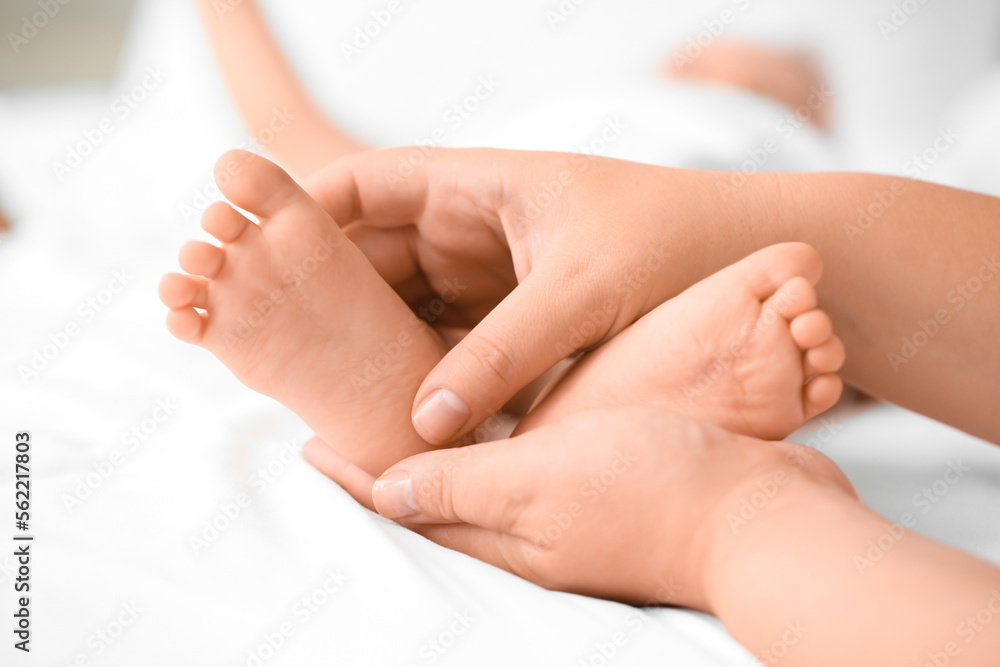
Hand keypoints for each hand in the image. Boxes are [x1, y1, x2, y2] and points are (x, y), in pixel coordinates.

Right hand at [306, 148, 758, 444]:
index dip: (299, 214)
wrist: (746, 261)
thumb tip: (425, 421)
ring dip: (361, 337)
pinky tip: (383, 403)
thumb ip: (505, 353)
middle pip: (369, 253)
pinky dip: (410, 365)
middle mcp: (471, 224)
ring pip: (400, 301)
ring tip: (307, 380)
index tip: (249, 257)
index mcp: (478, 184)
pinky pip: (440, 336)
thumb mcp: (583, 292)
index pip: (366, 186)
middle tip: (266, 342)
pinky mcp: (509, 314)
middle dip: (319, 293)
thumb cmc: (672, 243)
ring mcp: (486, 270)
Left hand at [366, 407, 853, 608]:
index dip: (356, 474)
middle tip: (355, 415)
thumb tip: (383, 494)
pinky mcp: (610, 486)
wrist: (761, 513)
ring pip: (489, 475)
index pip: (407, 502)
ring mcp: (574, 511)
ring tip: (418, 405)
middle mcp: (532, 529)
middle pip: (440, 494)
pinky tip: (512, 408)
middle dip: (392, 461)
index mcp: (506, 531)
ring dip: (447, 446)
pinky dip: (505, 437)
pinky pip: (539, 460)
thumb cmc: (652, 492)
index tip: (310, 443)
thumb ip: (462, 486)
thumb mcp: (541, 481)